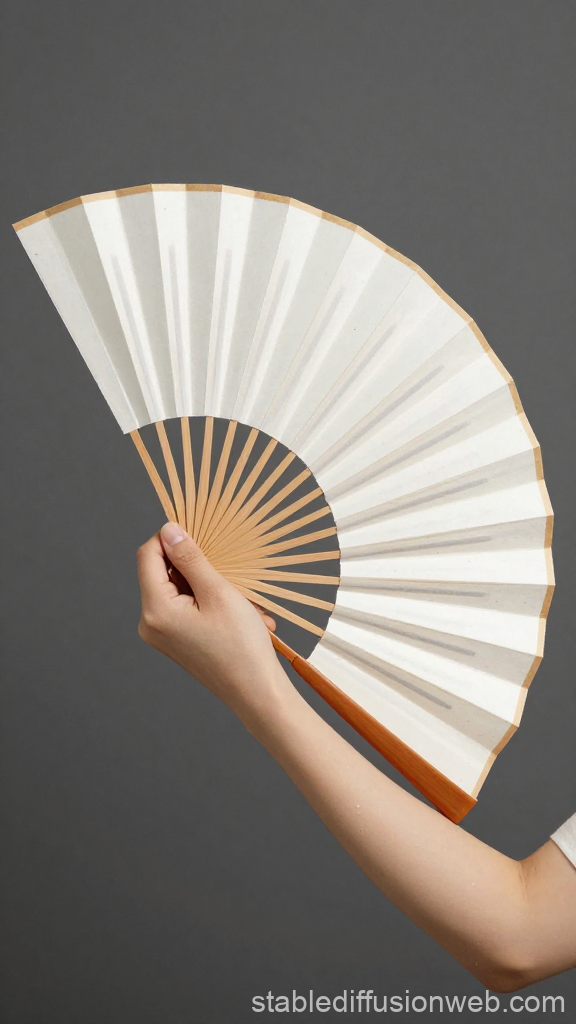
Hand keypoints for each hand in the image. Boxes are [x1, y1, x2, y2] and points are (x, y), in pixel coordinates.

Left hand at [136, 523, 294, 727]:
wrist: (256, 694)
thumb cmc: (241, 646)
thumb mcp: (218, 592)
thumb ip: (191, 559)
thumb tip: (169, 529)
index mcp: (155, 610)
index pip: (149, 555)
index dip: (171, 538)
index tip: (201, 535)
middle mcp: (150, 623)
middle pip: (164, 572)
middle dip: (199, 567)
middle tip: (232, 575)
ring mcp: (162, 634)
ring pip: (181, 589)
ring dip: (212, 586)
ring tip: (245, 603)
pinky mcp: (176, 640)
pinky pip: (188, 607)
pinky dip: (214, 603)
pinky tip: (243, 615)